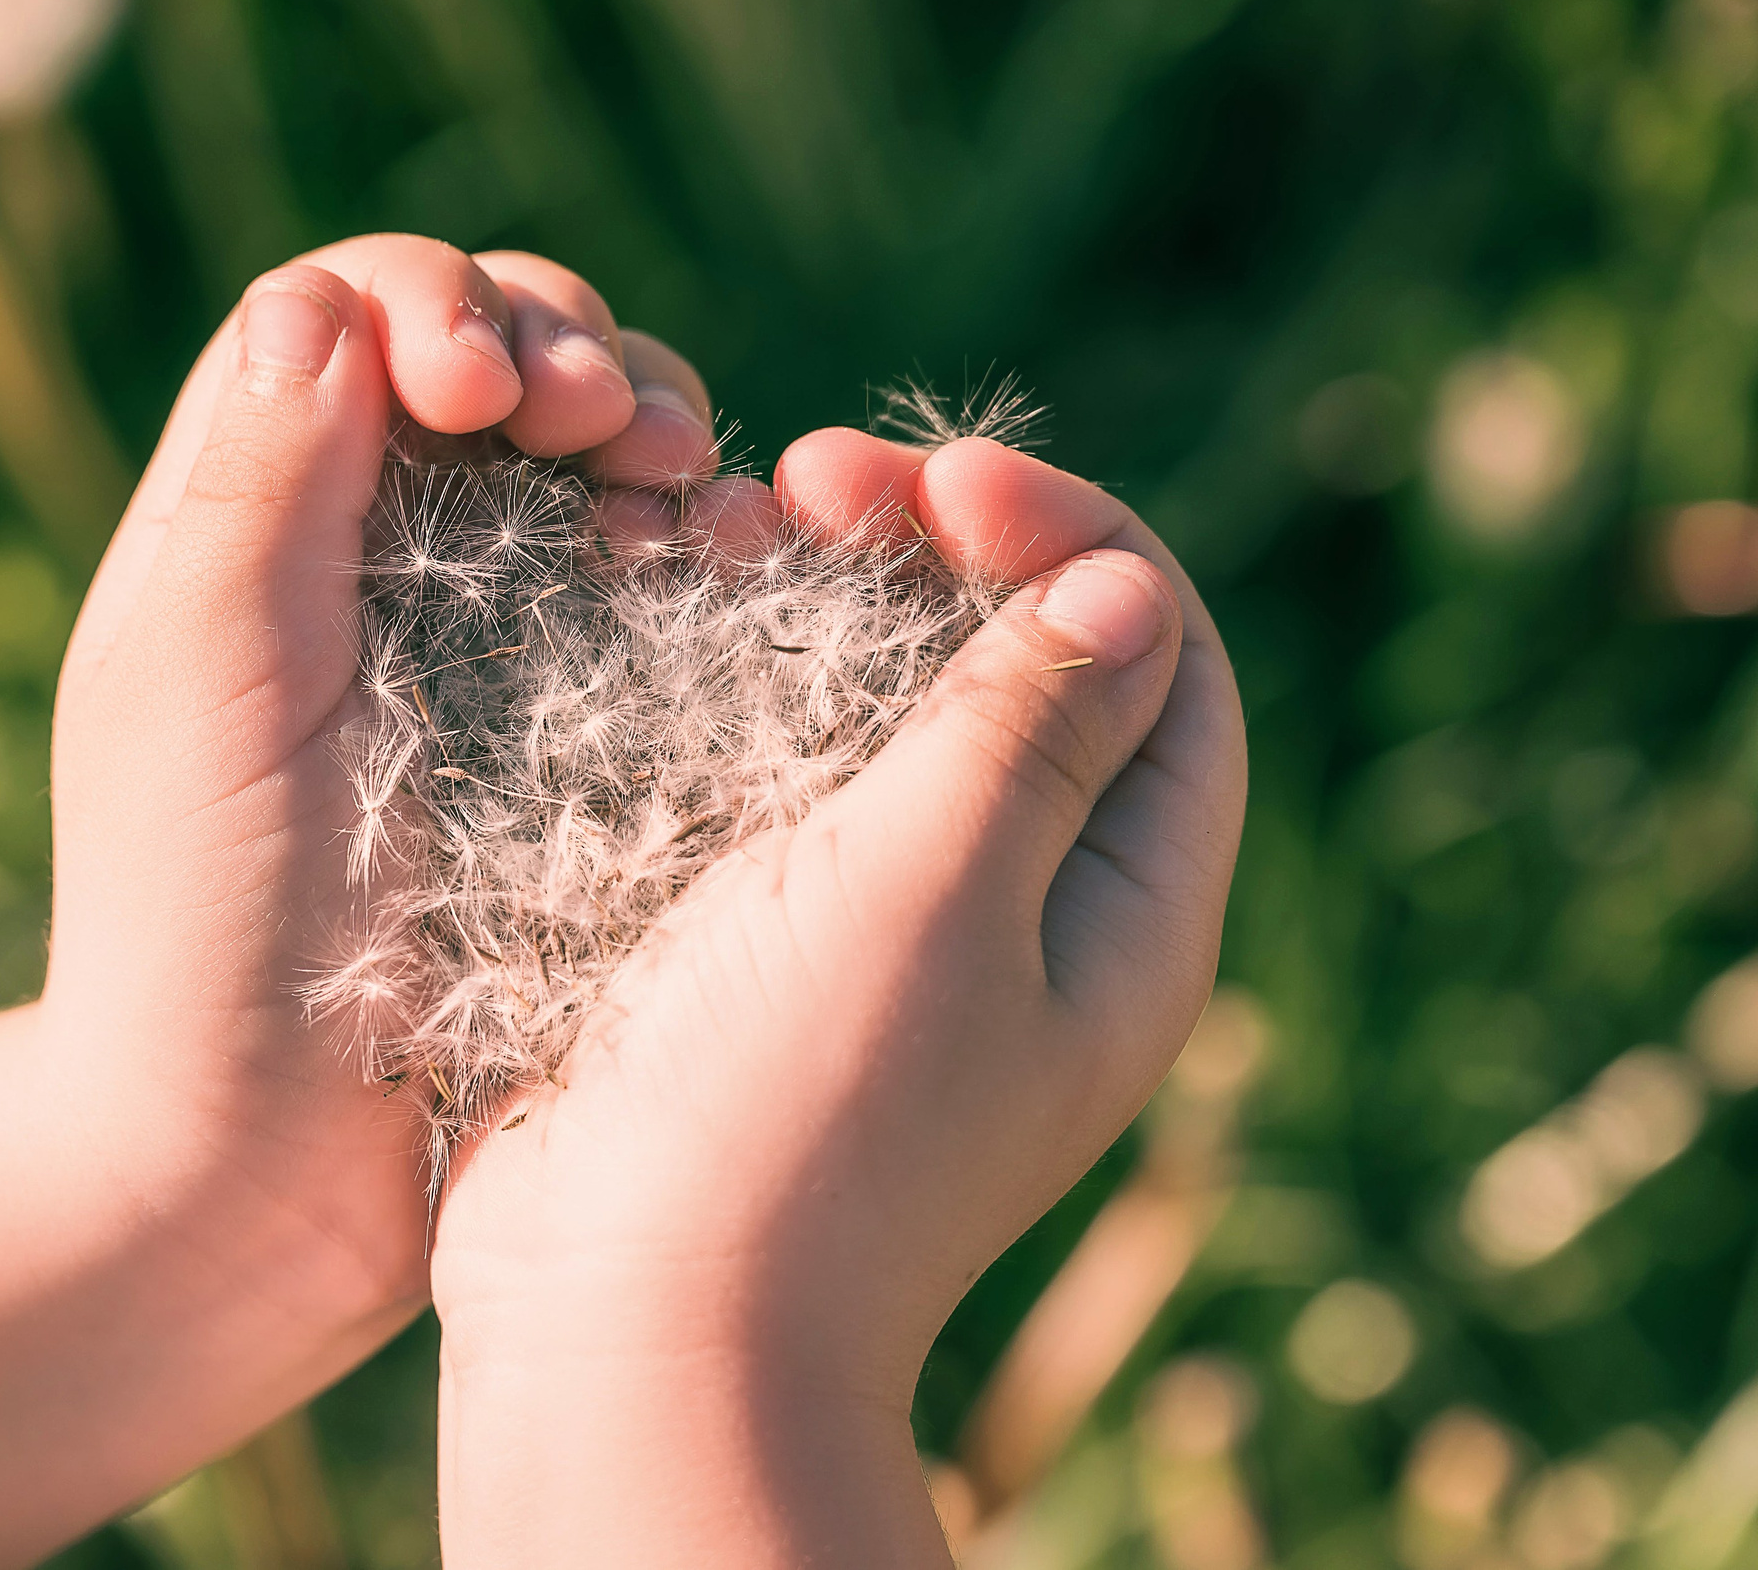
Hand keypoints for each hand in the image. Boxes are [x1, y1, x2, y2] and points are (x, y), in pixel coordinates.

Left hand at [44, 235, 720, 1325]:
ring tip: (678, 490)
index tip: (477, 397)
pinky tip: (716, 561)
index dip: (435, 308)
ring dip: (649, 427)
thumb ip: (254, 485)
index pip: (350, 316)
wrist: (267, 1153)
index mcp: (252, 518)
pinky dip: (694, 541)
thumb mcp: (205, 684)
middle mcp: (367, 551)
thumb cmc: (203, 924)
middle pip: (489, 355)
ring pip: (588, 454)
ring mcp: (483, 630)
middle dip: (566, 353)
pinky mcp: (578, 716)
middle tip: (614, 432)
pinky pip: (650, 581)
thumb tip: (324, 304)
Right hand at [429, 430, 1246, 1566]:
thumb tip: (1128, 591)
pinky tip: (659, 620)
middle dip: (929, 549)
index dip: (1072, 536)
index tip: (940, 476)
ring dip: (818, 600)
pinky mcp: (763, 945)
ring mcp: (886, 935)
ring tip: (715, 526)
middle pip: (1021, 669)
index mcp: (1122, 915)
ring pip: (885, 710)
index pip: (1161, 664)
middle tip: (807, 480)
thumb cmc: (799, 1107)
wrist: (629, 1314)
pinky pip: (780, 775)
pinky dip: (735, 684)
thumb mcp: (938, 889)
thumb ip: (1029, 727)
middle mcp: (1023, 917)